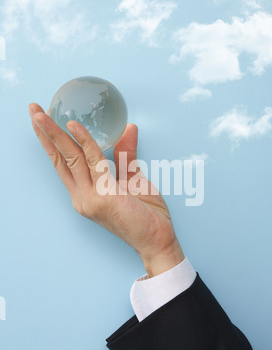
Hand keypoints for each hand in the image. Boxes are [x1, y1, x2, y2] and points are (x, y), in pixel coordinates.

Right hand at [29, 103, 183, 276]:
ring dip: (54, 133)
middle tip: (33, 109)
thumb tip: (128, 128)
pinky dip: (84, 142)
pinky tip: (73, 126)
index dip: (52, 142)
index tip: (43, 123)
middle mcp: (83, 197)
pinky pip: (93, 162)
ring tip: (40, 113)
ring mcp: (90, 198)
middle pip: (59, 159)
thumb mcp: (134, 179)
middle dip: (45, 133)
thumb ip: (126, 156)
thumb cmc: (147, 215)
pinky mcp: (103, 197)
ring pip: (70, 158)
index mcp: (86, 194)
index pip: (64, 164)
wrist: (158, 240)